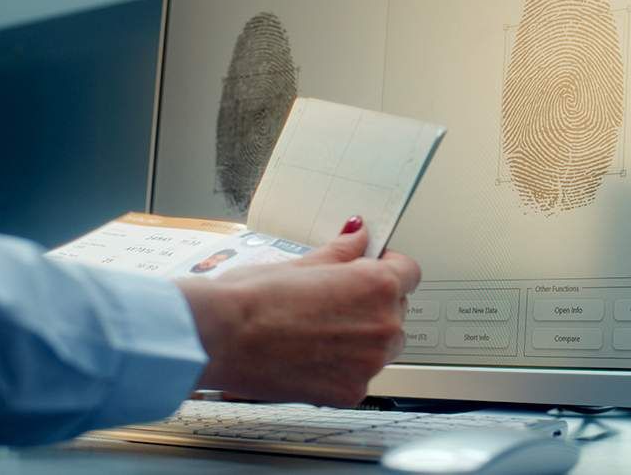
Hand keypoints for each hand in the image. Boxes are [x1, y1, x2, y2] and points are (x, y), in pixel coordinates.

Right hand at [176, 218, 419, 405]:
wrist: (222, 339)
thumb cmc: (253, 300)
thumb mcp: (302, 263)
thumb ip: (341, 253)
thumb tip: (357, 237)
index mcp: (376, 286)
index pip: (409, 273)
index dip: (388, 268)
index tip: (370, 269)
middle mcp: (383, 326)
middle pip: (398, 311)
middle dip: (374, 304)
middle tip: (334, 302)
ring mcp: (369, 364)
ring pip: (383, 347)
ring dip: (363, 339)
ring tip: (318, 331)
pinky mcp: (350, 393)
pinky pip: (361, 376)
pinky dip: (343, 368)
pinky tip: (311, 356)